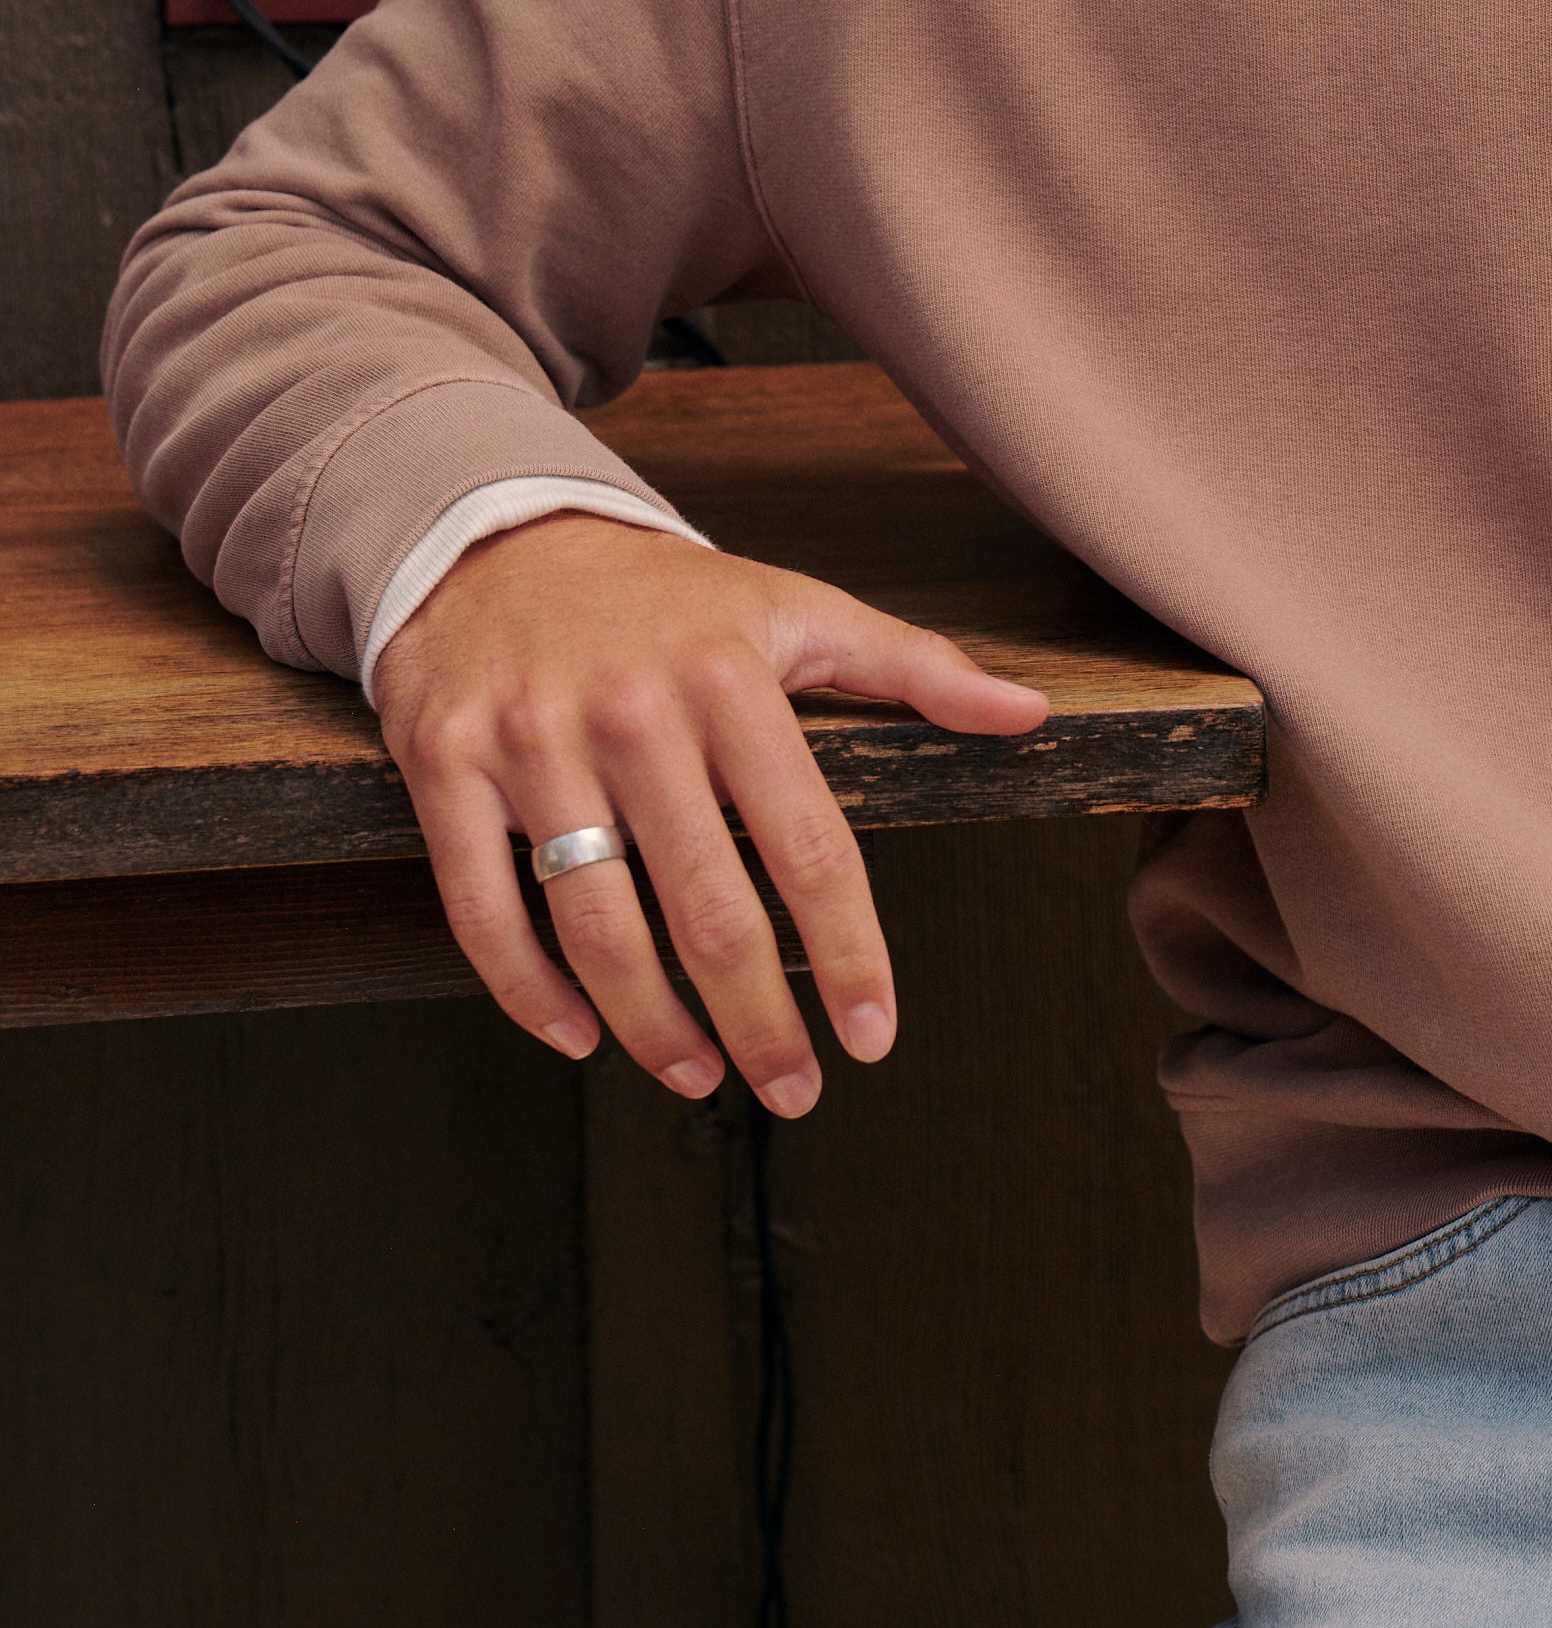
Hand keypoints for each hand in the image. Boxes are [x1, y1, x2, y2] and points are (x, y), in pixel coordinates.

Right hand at [375, 514, 1049, 1111]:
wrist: (496, 535)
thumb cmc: (666, 597)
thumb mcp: (794, 607)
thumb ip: (913, 666)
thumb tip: (1027, 713)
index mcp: (731, 680)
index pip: (809, 845)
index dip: (846, 954)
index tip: (873, 1034)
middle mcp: (634, 714)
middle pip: (707, 909)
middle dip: (760, 1022)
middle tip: (793, 1092)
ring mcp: (533, 742)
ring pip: (598, 925)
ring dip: (652, 1027)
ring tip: (698, 1077)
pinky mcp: (447, 764)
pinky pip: (484, 907)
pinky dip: (529, 991)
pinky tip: (578, 1036)